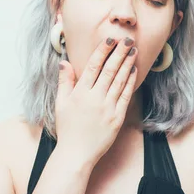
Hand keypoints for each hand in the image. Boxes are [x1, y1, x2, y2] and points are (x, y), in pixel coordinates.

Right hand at [54, 37, 137, 168]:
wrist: (77, 153)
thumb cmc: (67, 128)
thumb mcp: (61, 103)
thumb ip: (65, 81)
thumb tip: (65, 62)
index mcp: (80, 93)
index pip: (93, 66)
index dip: (102, 51)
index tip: (110, 39)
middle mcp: (95, 98)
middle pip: (109, 70)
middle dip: (119, 53)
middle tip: (127, 40)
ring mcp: (108, 108)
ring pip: (119, 81)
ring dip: (127, 64)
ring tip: (133, 51)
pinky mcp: (117, 118)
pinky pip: (125, 96)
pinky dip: (130, 82)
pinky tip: (133, 71)